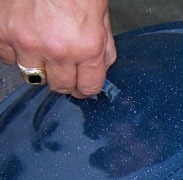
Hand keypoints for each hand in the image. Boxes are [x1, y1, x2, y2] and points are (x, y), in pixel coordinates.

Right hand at [0, 0, 116, 97]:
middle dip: (63, 78)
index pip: (88, 88)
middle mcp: (57, 49)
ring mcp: (25, 42)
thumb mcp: (101, 17)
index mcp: (87, 46)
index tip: (82, 85)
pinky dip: (14, 49)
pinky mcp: (1, 32)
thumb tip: (99, 69)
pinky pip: (6, 56)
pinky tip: (24, 33)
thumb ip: (102, 48)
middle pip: (59, 86)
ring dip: (37, 62)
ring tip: (42, 42)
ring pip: (31, 73)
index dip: (86, 88)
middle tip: (63, 65)